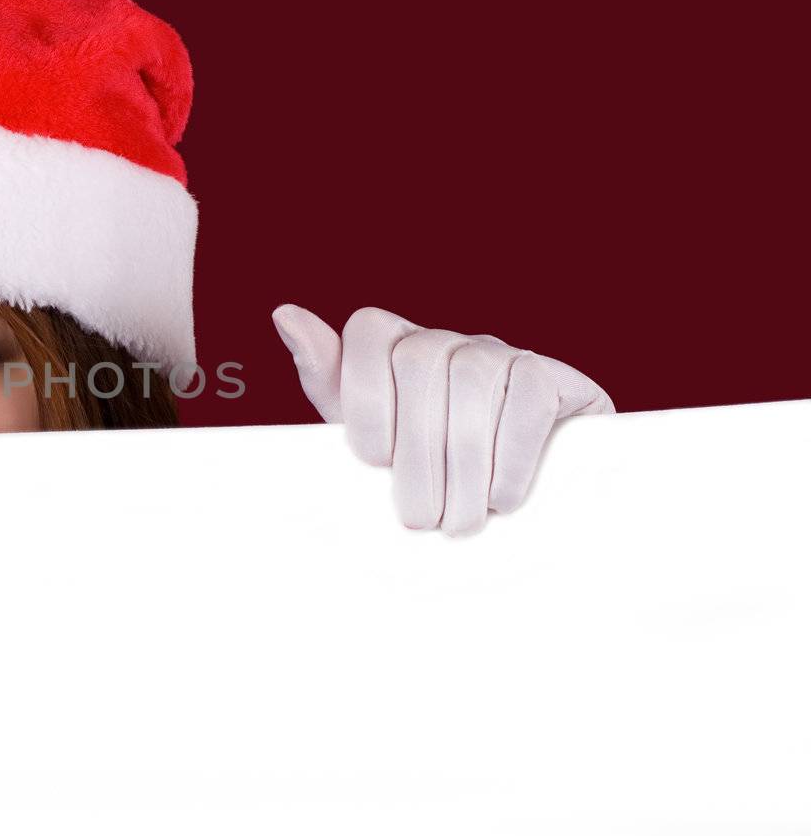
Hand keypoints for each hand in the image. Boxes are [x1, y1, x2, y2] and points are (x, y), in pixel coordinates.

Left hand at [271, 304, 613, 534]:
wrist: (511, 501)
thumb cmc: (425, 471)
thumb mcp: (369, 435)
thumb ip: (328, 380)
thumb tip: (285, 314)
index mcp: (394, 347)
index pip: (369, 333)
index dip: (367, 394)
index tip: (372, 459)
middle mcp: (445, 341)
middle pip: (421, 362)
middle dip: (417, 449)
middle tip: (420, 518)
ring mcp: (500, 352)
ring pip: (474, 379)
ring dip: (465, 460)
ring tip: (460, 521)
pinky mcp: (550, 376)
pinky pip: (528, 396)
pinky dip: (513, 453)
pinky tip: (503, 498)